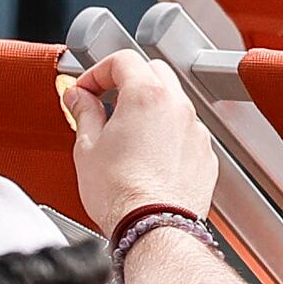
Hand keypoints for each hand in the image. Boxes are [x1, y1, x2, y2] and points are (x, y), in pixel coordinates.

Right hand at [61, 47, 218, 226]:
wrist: (153, 224)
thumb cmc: (120, 192)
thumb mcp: (87, 147)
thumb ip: (84, 113)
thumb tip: (78, 97)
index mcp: (147, 96)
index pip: (124, 59)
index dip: (98, 71)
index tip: (84, 90)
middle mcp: (178, 106)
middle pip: (153, 71)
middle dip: (126, 81)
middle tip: (102, 103)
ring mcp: (195, 128)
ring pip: (172, 100)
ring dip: (147, 106)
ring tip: (121, 132)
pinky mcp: (204, 150)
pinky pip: (184, 129)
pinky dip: (165, 132)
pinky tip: (146, 154)